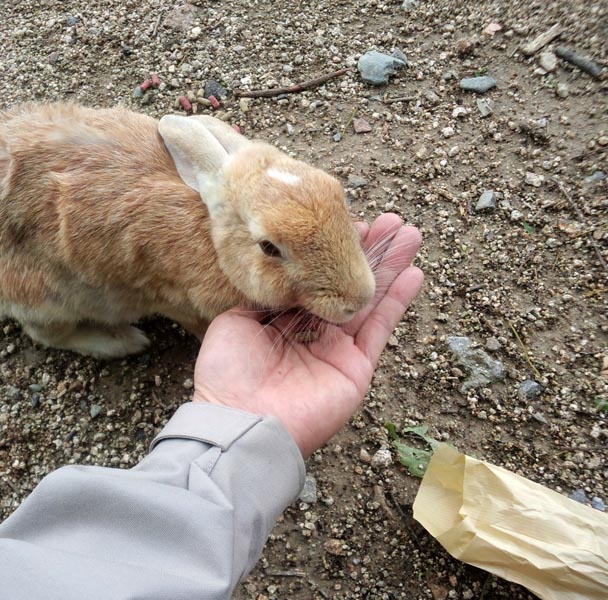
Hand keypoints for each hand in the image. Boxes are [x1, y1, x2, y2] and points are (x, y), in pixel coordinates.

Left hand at [192, 214, 423, 456]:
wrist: (241, 418)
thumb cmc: (230, 372)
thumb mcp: (235, 320)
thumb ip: (262, 295)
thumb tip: (282, 272)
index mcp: (284, 319)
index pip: (316, 278)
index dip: (333, 252)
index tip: (350, 221)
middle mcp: (314, 331)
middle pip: (347, 284)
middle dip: (370, 252)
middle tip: (394, 221)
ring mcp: (337, 349)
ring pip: (369, 299)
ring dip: (390, 267)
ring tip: (410, 234)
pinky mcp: (356, 367)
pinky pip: (381, 329)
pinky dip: (397, 301)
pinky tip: (413, 273)